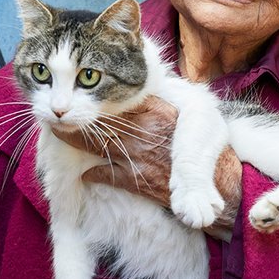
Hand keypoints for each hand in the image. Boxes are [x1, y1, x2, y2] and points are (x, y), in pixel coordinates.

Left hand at [52, 96, 242, 223]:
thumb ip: (162, 108)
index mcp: (158, 110)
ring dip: (75, 139)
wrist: (220, 189)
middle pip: (102, 118)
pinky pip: (105, 175)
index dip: (100, 94)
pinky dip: (92, 174)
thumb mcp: (192, 118)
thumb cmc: (210, 153)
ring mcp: (137, 154)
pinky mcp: (135, 180)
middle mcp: (144, 129)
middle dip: (80, 114)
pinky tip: (84, 174)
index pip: (121, 97)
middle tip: (58, 112)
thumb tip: (142, 96)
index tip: (84, 89)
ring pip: (96, 143)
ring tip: (58, 133)